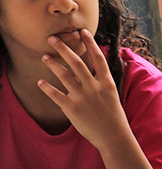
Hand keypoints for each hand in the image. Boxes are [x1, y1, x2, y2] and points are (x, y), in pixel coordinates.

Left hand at [38, 31, 129, 150]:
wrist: (114, 137)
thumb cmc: (114, 116)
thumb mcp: (112, 95)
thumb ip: (101, 81)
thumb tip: (93, 69)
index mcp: (106, 82)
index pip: (98, 57)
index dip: (90, 43)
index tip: (81, 31)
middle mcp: (94, 87)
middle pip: (77, 62)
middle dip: (63, 48)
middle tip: (52, 38)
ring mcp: (83, 97)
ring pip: (64, 75)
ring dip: (53, 64)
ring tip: (44, 57)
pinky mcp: (72, 108)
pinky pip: (56, 94)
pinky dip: (46, 87)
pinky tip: (40, 82)